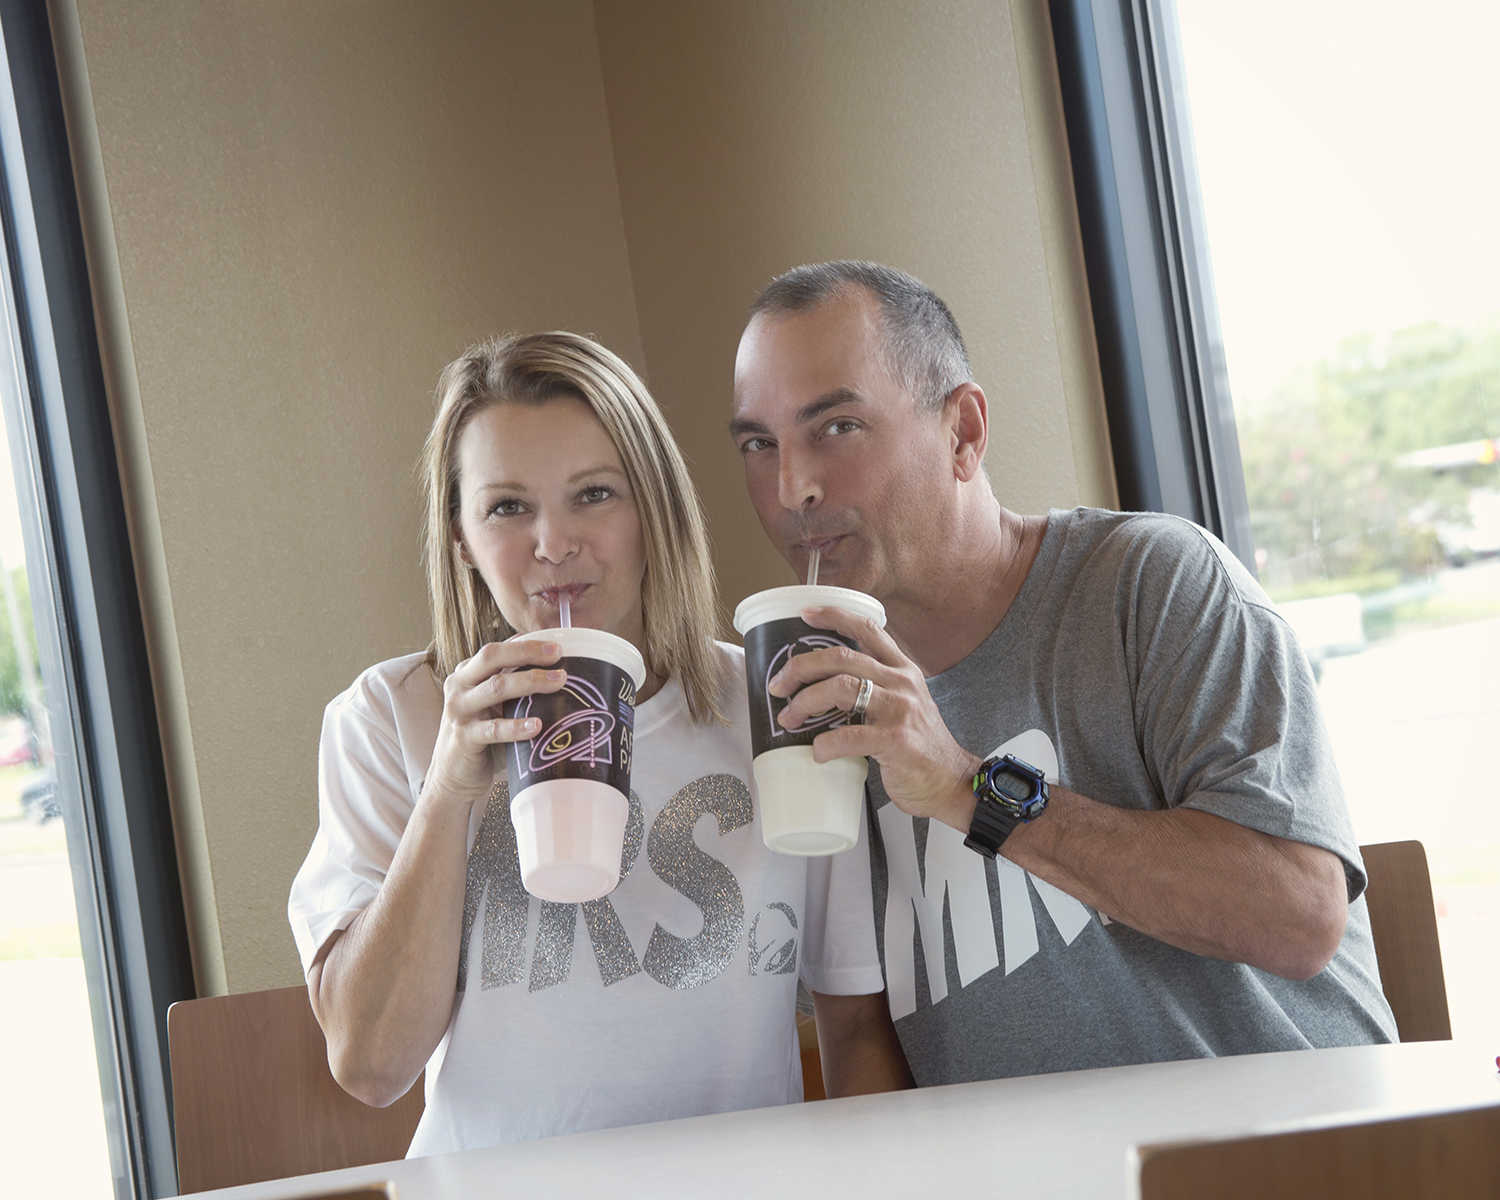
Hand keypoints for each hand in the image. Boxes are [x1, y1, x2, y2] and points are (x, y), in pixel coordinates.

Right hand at [424, 638, 566, 807]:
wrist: (452, 776)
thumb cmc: (482, 736)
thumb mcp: (494, 706)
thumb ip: (514, 688)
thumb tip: (559, 673)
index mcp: (467, 673)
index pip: (498, 649)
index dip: (527, 644)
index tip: (557, 646)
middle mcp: (459, 685)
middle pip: (492, 656)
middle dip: (528, 652)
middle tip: (558, 655)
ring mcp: (459, 710)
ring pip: (496, 687)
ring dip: (530, 682)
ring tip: (559, 682)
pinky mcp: (463, 737)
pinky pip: (493, 729)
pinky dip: (516, 726)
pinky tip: (537, 726)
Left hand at [768, 606, 980, 828]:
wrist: (950, 782)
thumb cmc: (920, 746)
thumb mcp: (905, 704)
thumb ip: (876, 688)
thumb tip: (823, 687)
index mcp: (903, 670)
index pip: (868, 628)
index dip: (833, 616)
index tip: (805, 614)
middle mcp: (902, 683)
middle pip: (842, 656)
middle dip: (801, 667)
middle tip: (778, 685)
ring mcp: (900, 710)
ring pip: (840, 687)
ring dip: (804, 702)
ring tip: (789, 719)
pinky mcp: (896, 741)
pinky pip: (848, 735)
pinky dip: (825, 744)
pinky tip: (817, 752)